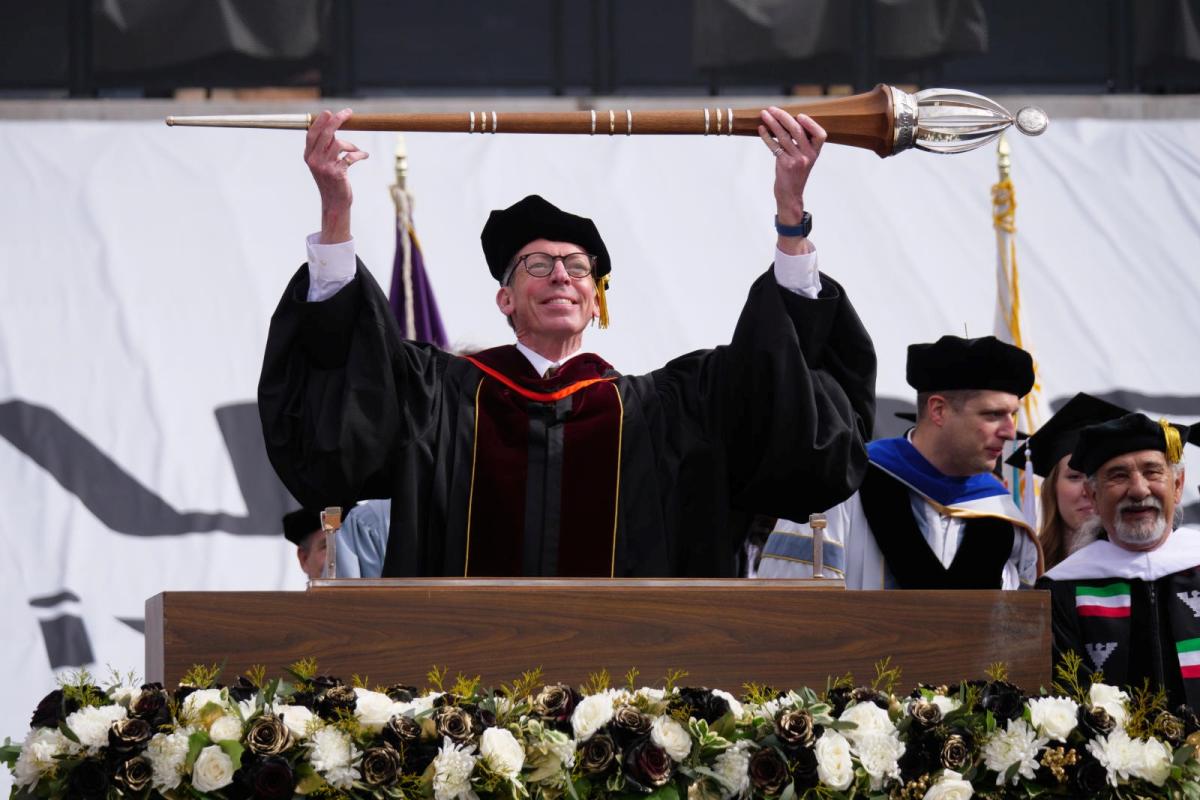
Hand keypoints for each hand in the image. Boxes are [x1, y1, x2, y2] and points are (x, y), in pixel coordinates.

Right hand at [304, 108, 368, 243]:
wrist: (334, 203)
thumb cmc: (332, 181)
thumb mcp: (324, 162)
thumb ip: (326, 147)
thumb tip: (334, 126)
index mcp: (309, 156)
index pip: (312, 133)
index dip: (321, 121)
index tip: (330, 111)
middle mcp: (314, 160)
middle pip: (326, 134)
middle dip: (337, 120)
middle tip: (348, 112)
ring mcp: (325, 167)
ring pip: (340, 144)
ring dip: (352, 145)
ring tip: (358, 150)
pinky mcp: (337, 173)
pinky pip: (351, 156)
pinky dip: (360, 154)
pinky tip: (364, 155)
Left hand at [757, 108, 825, 225]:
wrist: (791, 195)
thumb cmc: (795, 174)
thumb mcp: (803, 158)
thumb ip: (800, 143)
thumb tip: (786, 121)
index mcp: (815, 152)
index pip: (820, 134)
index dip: (810, 123)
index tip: (799, 115)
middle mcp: (808, 156)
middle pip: (797, 130)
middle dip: (783, 117)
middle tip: (772, 109)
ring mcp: (797, 161)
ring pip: (784, 136)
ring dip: (772, 123)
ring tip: (764, 114)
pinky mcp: (785, 165)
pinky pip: (774, 146)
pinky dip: (766, 136)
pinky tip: (761, 129)